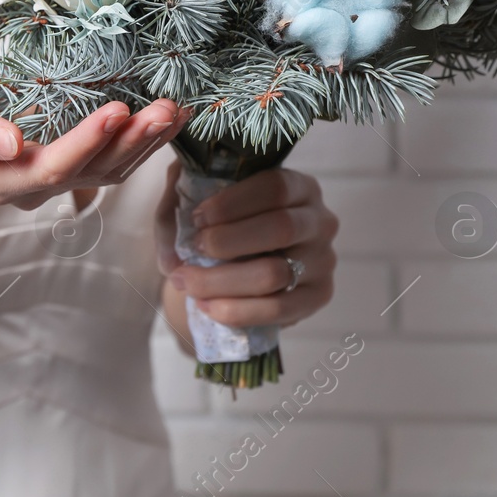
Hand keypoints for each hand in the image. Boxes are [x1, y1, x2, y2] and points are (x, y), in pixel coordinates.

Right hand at [0, 55, 187, 210]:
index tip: (116, 111)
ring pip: (110, 172)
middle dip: (130, 143)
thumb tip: (9, 145)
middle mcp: (31, 190)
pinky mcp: (76, 167)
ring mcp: (56, 182)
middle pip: (90, 174)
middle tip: (163, 110)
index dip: (86, 143)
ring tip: (176, 111)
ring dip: (147, 144)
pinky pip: (116, 162)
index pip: (50, 168)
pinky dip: (145, 141)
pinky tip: (172, 119)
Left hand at [154, 166, 336, 327]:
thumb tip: (173, 235)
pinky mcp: (318, 296)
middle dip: (225, 242)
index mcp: (297, 186)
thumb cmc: (221, 224)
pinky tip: (206, 305)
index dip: (231, 204)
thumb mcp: (198, 198)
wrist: (237, 266)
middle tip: (191, 250)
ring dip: (221, 281)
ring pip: (275, 274)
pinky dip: (236, 310)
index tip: (196, 218)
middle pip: (280, 228)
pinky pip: (278, 309)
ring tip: (186, 282)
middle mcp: (319, 220)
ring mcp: (323, 260)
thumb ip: (179, 198)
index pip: (274, 187)